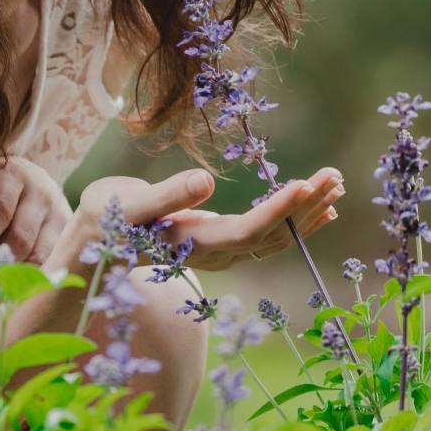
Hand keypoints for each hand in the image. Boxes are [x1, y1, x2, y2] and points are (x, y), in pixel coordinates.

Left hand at [0, 155, 72, 320]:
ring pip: (38, 259)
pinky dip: (25, 294)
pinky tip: (3, 311)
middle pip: (19, 239)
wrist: (33, 181)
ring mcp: (59, 217)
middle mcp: (41, 195)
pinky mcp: (68, 238)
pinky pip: (49, 270)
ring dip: (8, 290)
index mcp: (13, 177)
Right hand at [75, 165, 343, 270]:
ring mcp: (219, 251)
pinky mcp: (219, 242)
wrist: (94, 246)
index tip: (306, 185)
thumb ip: (166, 195)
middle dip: (305, 206)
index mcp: (194, 244)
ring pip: (274, 237)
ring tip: (336, 186)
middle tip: (335, 175)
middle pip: (271, 235)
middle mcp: (214, 254)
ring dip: (306, 213)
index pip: (248, 231)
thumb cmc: (106, 220)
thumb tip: (205, 182)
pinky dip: (293, 219)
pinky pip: (267, 235)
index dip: (279, 210)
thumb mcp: (128, 203)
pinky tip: (315, 205)